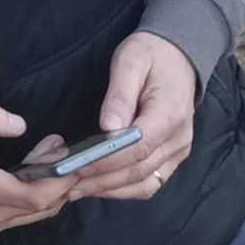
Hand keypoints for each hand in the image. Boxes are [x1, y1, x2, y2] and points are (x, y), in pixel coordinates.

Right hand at [0, 101, 77, 230]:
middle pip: (45, 206)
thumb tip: (21, 125)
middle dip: (65, 180)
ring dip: (56, 189)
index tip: (75, 155)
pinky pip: (26, 214)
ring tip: (59, 157)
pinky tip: (43, 172)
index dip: (63, 178)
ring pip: (39, 214)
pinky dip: (42, 196)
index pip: (38, 194)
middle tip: (71, 150)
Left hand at [69, 32, 198, 202]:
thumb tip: (108, 127)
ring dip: (110, 189)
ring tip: (76, 189)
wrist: (178, 56)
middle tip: (66, 182)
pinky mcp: (173, 157)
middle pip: (139, 170)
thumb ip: (120, 96)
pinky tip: (99, 186)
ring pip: (145, 183)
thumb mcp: (130, 62)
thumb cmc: (150, 54)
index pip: (138, 148)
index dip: (106, 160)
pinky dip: (125, 188)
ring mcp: (178, 151)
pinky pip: (151, 181)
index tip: (75, 165)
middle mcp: (179, 140)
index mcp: (170, 115)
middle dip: (101, 179)